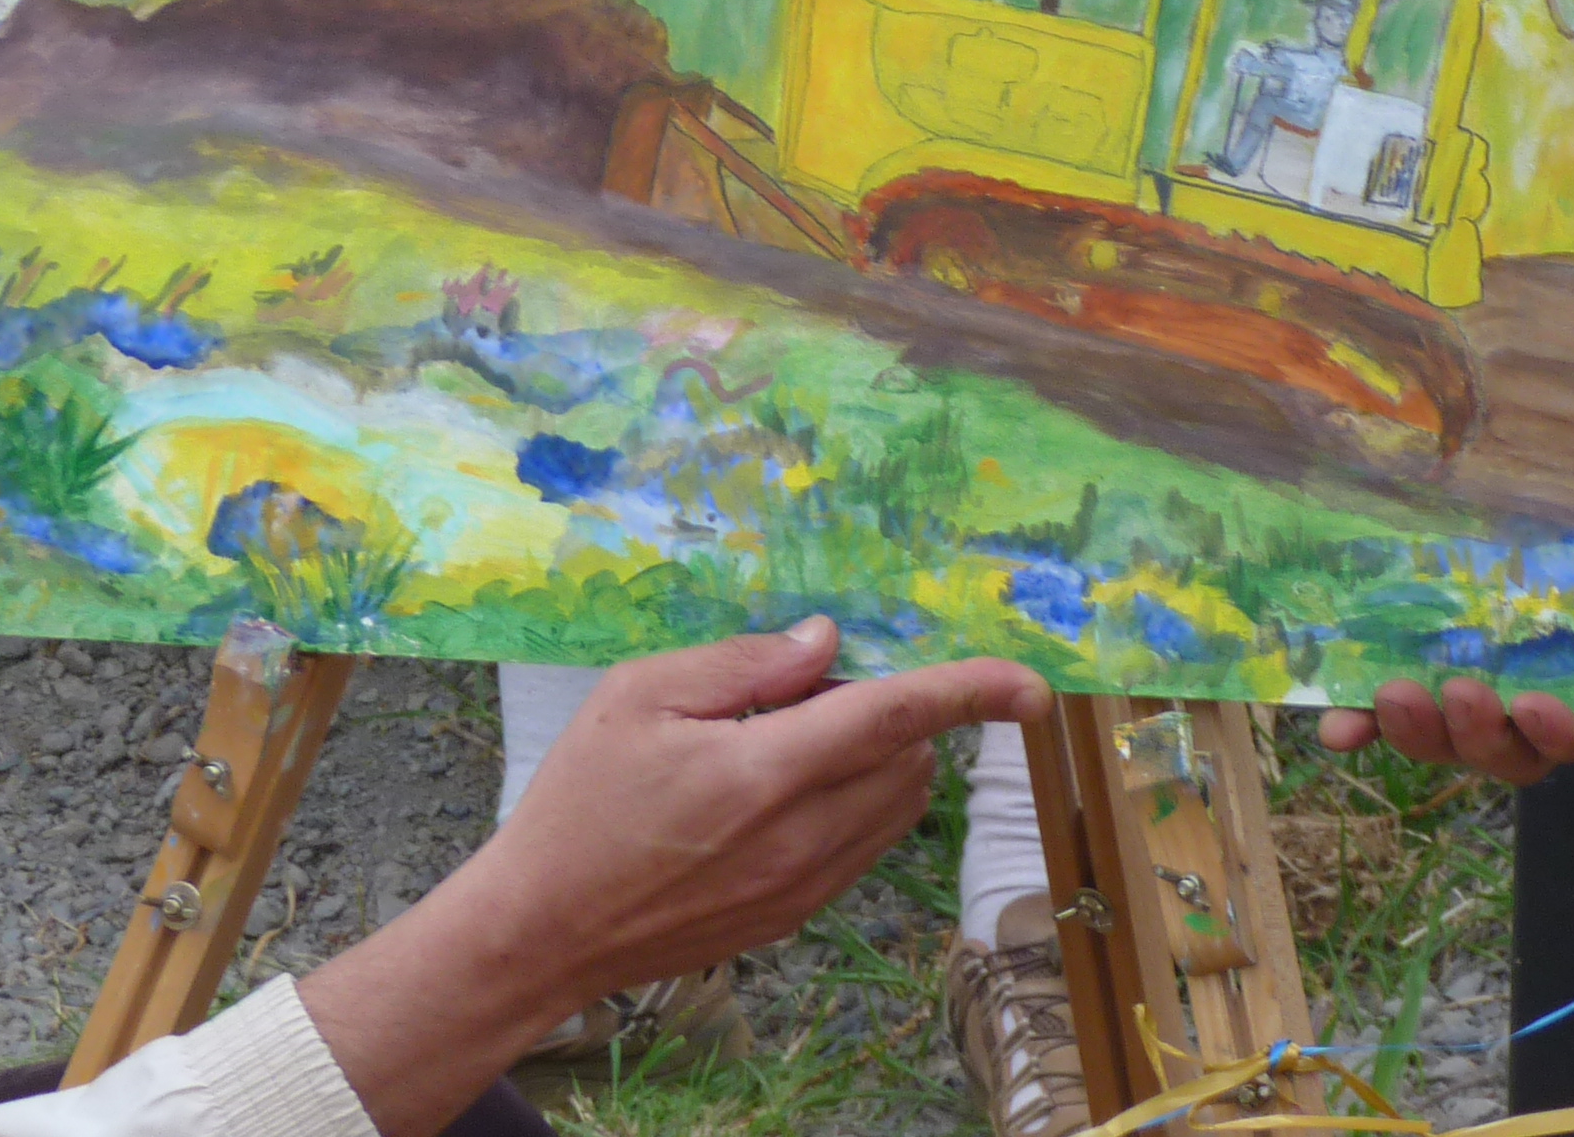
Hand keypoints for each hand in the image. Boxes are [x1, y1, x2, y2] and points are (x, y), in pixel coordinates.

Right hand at [482, 618, 1047, 1006]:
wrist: (542, 932)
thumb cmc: (578, 804)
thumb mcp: (637, 697)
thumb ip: (743, 664)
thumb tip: (826, 642)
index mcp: (762, 775)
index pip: (895, 719)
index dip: (971, 692)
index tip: (1031, 685)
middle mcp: (798, 840)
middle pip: (908, 760)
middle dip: (891, 708)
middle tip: (805, 688)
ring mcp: (802, 887)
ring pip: (898, 807)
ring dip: (882, 756)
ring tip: (787, 738)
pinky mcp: (794, 916)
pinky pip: (865, 845)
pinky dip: (856, 801)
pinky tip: (783, 785)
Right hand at [1311, 397, 1573, 781]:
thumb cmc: (1571, 460)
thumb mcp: (1488, 480)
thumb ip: (1431, 498)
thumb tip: (1354, 483)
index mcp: (1462, 630)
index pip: (1402, 697)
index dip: (1363, 723)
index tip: (1333, 727)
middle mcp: (1507, 671)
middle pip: (1452, 738)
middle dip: (1419, 731)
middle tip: (1399, 693)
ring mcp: (1566, 688)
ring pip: (1514, 753)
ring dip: (1479, 738)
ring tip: (1465, 695)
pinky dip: (1560, 735)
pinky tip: (1539, 707)